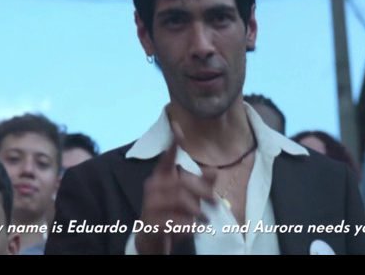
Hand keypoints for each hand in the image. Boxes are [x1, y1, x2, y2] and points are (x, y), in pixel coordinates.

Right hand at [135, 121, 216, 253]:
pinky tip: (192, 229)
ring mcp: (149, 204)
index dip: (173, 143)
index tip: (178, 126)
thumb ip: (202, 185)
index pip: (167, 157)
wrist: (149, 238)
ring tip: (204, 219)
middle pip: (183, 182)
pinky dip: (188, 226)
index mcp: (161, 177)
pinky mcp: (151, 222)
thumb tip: (214, 171)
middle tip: (215, 201)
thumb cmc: (170, 213)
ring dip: (196, 211)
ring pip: (181, 200)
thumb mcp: (188, 198)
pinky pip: (176, 220)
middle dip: (202, 191)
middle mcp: (153, 187)